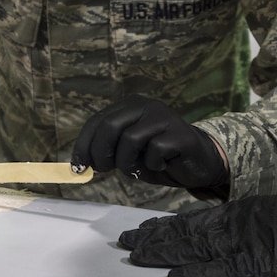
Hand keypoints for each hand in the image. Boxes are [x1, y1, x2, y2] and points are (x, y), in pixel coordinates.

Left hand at [71, 95, 226, 188]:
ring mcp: (164, 117)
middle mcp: (145, 106)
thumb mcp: (127, 152)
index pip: (97, 121)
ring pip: (130, 139)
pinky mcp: (181, 134)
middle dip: (100, 152)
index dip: (84, 145)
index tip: (78, 167)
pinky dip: (153, 164)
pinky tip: (161, 165)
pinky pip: (155, 150)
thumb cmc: (158, 157)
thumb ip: (107, 150)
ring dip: (127, 162)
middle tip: (104, 170)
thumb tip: (80, 163)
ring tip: (135, 168)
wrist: (198, 162)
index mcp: (129, 106)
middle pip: (110, 126)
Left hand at [117, 193, 276, 276]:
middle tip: (122, 243)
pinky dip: (196, 274)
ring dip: (161, 253)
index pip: (188, 221)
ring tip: (134, 257)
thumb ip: (241, 221)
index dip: (160, 226)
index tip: (138, 230)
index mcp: (234, 213)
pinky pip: (220, 271)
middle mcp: (230, 226)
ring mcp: (242, 244)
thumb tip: (219, 228)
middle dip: (150, 238)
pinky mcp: (257, 265)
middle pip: (181, 233)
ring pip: (191, 249)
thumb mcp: (267, 213)